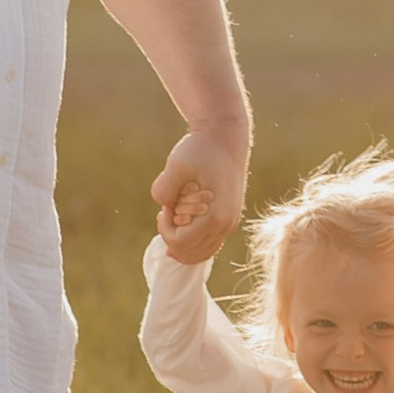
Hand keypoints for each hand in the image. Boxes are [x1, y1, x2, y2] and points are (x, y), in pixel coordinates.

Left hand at [153, 124, 247, 264]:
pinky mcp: (229, 219)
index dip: (165, 228)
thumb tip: (164, 207)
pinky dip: (193, 241)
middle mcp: (225, 225)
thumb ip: (163, 188)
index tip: (166, 207)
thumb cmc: (200, 150)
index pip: (179, 243)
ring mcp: (229, 224)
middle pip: (189, 253)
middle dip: (172, 235)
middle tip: (170, 210)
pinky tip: (183, 221)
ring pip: (200, 253)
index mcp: (214, 217)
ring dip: (182, 239)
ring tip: (177, 214)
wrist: (225, 138)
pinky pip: (209, 245)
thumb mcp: (176, 164)